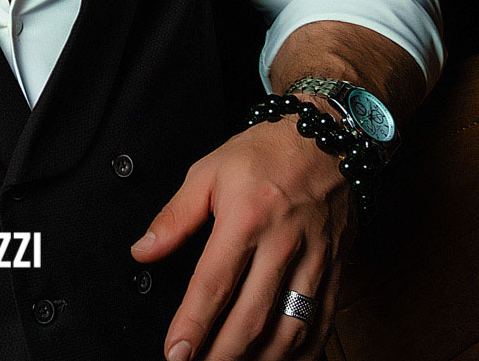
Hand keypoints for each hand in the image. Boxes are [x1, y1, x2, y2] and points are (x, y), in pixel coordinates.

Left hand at [130, 112, 354, 359]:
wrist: (327, 140)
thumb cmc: (264, 154)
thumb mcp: (208, 172)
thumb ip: (174, 216)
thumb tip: (143, 250)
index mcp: (246, 218)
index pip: (214, 284)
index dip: (193, 324)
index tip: (175, 352)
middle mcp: (283, 244)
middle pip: (251, 316)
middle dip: (222, 354)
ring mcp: (314, 260)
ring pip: (290, 328)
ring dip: (261, 359)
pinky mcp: (335, 270)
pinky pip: (322, 322)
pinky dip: (304, 352)